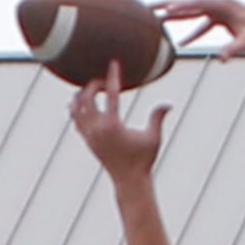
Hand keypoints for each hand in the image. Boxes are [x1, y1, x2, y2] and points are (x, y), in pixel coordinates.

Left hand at [70, 61, 169, 181]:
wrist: (129, 181)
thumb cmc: (144, 161)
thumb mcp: (154, 138)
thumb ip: (158, 118)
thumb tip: (169, 104)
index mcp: (113, 125)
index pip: (111, 93)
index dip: (113, 76)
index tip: (114, 63)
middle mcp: (97, 128)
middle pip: (87, 96)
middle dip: (94, 84)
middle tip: (104, 82)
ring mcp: (89, 135)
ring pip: (76, 106)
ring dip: (82, 95)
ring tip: (92, 91)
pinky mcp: (87, 140)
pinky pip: (75, 119)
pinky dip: (76, 108)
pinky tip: (82, 103)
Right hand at [154, 0, 244, 56]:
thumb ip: (233, 49)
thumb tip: (221, 59)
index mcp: (222, 4)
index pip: (196, 3)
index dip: (179, 7)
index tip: (164, 10)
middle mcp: (219, 3)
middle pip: (189, 3)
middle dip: (168, 6)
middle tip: (148, 7)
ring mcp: (219, 10)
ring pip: (192, 12)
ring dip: (175, 17)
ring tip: (156, 19)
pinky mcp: (222, 19)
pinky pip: (202, 25)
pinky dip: (192, 32)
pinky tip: (181, 43)